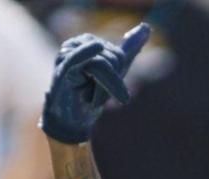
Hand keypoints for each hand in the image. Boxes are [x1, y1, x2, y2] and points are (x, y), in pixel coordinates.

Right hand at [41, 24, 150, 144]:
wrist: (70, 121)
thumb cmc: (89, 96)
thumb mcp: (113, 72)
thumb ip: (128, 50)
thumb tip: (146, 28)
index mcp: (88, 41)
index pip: (118, 56)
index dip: (116, 78)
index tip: (102, 88)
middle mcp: (76, 43)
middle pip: (112, 60)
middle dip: (108, 85)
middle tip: (91, 95)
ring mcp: (67, 54)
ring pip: (102, 65)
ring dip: (101, 91)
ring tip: (88, 98)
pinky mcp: (62, 67)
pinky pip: (79, 59)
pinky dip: (87, 54)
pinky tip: (97, 46)